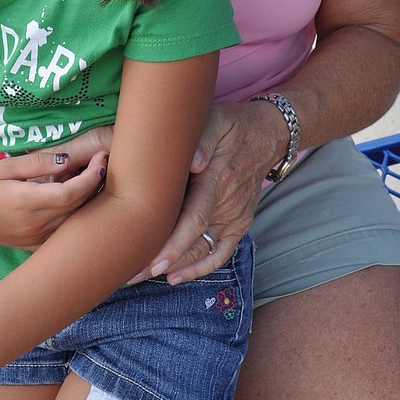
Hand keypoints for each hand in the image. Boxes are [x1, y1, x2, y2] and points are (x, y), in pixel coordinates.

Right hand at [0, 130, 111, 247]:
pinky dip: (74, 215)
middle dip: (95, 184)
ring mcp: (34, 239)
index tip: (102, 159)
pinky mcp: (32, 245)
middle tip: (103, 163)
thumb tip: (68, 160)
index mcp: (26, 203)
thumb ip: (38, 163)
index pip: (71, 193)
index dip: (91, 177)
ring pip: (72, 221)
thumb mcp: (5, 166)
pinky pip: (62, 231)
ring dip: (87, 200)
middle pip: (76, 207)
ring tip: (94, 177)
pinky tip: (76, 199)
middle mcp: (33, 225)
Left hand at [130, 101, 276, 285]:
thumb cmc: (232, 125)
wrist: (267, 134)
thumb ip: (203, 140)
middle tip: (131, 274)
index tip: (154, 261)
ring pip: (203, 251)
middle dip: (163, 260)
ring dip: (176, 267)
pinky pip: (221, 253)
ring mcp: (235, 217)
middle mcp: (229, 205)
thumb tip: (191, 161)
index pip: (196, 219)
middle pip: (194, 241)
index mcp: (220, 180)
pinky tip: (176, 278)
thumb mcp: (217, 121)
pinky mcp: (239, 224)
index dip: (175, 244)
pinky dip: (201, 268)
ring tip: (143, 276)